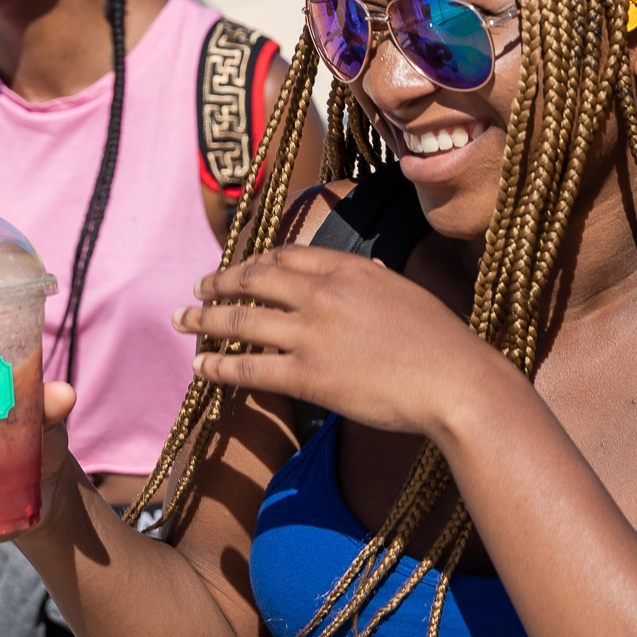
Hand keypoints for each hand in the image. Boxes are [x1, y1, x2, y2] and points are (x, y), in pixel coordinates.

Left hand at [174, 248, 481, 439]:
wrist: (455, 381)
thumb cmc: (441, 343)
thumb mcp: (404, 292)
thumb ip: (373, 280)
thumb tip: (365, 269)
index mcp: (347, 267)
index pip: (285, 255)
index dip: (253, 261)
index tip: (237, 269)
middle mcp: (322, 292)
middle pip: (253, 279)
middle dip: (218, 283)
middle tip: (195, 289)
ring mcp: (311, 333)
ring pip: (241, 320)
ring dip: (204, 320)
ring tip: (180, 322)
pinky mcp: (307, 375)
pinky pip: (249, 367)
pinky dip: (218, 365)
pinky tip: (201, 366)